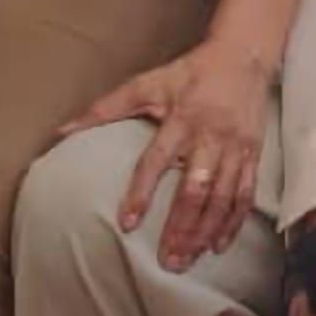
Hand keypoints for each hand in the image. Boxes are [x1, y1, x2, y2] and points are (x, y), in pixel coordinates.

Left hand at [59, 36, 269, 270]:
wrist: (243, 54)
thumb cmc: (191, 71)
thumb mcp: (149, 82)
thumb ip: (107, 108)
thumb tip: (63, 131)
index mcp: (182, 118)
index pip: (159, 160)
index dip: (142, 192)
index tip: (128, 223)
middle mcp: (210, 135)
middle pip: (196, 187)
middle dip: (181, 227)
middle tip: (166, 260)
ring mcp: (235, 146)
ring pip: (222, 196)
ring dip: (205, 231)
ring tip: (186, 259)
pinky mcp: (252, 153)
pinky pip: (245, 193)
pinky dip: (232, 222)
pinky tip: (218, 245)